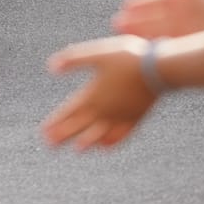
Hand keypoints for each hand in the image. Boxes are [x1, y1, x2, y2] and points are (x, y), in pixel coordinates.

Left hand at [42, 36, 158, 151]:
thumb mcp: (97, 53)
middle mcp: (105, 110)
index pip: (70, 113)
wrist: (159, 68)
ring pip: (100, 134)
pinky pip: (121, 136)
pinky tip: (107, 147)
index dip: (56, 123)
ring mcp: (121, 116)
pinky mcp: (136, 118)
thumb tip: (51, 67)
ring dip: (86, 142)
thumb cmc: (127, 58)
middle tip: (50, 146)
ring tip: (77, 150)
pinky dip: (111, 142)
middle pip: (81, 126)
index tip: (44, 133)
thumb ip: (74, 60)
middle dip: (65, 135)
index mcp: (93, 95)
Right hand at [114, 0, 203, 39]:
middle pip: (156, 18)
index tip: (125, 5)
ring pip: (159, 33)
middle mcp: (186, 16)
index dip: (143, 3)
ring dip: (141, 35)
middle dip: (136, 21)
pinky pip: (170, 48)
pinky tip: (143, 52)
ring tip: (124, 38)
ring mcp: (190, 32)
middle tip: (116, 24)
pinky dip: (156, 48)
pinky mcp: (195, 48)